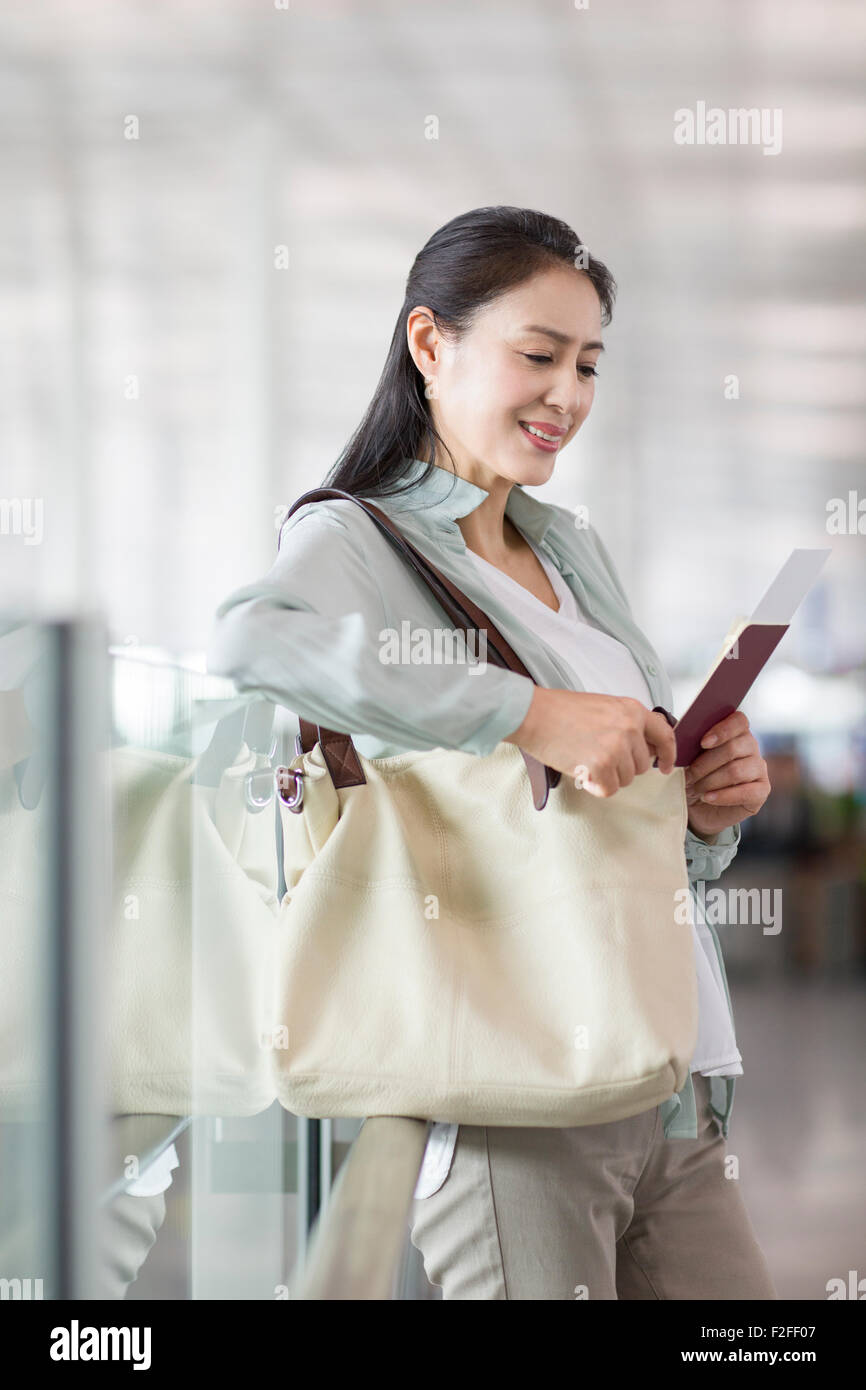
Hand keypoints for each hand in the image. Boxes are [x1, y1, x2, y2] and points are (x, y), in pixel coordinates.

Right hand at [504, 688, 676, 796]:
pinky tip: (582, 772)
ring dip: (607, 776)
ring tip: (585, 759)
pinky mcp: (601, 765)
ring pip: (626, 779)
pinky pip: (609, 789)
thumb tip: (639, 749)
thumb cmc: (559, 711)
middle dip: (623, 767)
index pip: (664, 735)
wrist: (533, 714)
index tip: (666, 765)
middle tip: (599, 758)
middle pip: (642, 765)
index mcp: (632, 710)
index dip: (668, 754)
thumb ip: (626, 724)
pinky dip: (595, 786)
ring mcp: (617, 747)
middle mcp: (629, 728)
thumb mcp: (603, 707)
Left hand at [685, 711, 769, 838]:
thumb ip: (689, 743)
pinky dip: (723, 796)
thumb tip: (684, 737)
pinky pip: (746, 792)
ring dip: (711, 781)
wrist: (696, 805)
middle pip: (733, 748)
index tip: (703, 743)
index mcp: (735, 732)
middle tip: (690, 774)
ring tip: (697, 788)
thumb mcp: (687, 758)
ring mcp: (759, 769)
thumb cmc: (694, 776)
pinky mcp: (761, 790)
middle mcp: (751, 747)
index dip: (722, 730)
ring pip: (736, 771)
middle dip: (706, 763)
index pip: (738, 720)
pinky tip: (708, 797)